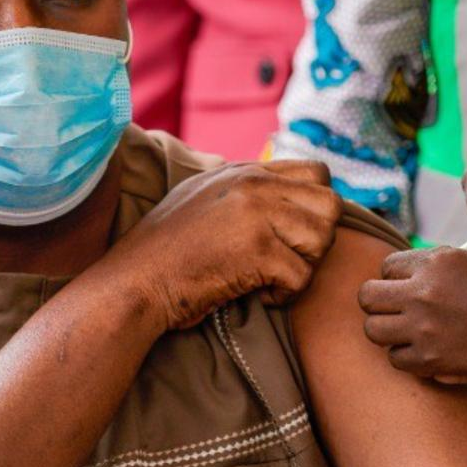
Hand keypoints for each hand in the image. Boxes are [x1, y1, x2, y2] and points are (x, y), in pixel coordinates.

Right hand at [109, 159, 344, 329]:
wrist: (135, 282)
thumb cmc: (166, 253)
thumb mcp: (203, 199)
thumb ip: (244, 191)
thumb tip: (287, 197)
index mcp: (245, 171)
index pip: (318, 172)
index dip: (316, 208)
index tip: (295, 236)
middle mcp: (254, 184)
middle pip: (330, 205)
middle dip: (318, 240)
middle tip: (288, 261)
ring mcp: (256, 213)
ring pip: (323, 239)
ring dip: (303, 267)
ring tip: (272, 278)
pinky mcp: (257, 249)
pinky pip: (303, 275)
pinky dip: (286, 295)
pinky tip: (260, 295)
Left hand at [358, 247, 466, 385]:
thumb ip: (440, 269)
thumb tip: (411, 280)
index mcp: (436, 261)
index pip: (386, 266)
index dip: (396, 278)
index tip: (407, 288)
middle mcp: (423, 292)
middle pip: (367, 296)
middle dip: (378, 303)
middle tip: (396, 311)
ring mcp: (423, 328)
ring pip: (373, 330)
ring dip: (388, 331)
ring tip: (408, 333)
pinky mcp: (431, 360)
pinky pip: (396, 359)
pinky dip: (407, 358)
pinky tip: (426, 352)